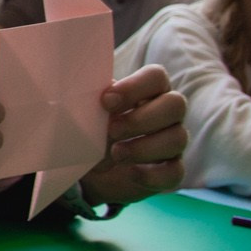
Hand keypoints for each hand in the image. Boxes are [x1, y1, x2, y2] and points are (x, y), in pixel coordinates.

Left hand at [76, 65, 186, 206]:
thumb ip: (87, 99)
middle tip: (111, 130)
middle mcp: (167, 114)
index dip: (135, 87)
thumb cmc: (93, 131)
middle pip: (176, 104)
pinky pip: (175, 171)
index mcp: (148, 91)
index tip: (106, 101)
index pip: (157, 76)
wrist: (94, 172)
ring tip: (116, 154)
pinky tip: (130, 173)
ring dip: (144, 147)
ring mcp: (172, 142)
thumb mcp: (86, 113)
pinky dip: (151, 173)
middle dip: (141, 119)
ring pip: (178, 138)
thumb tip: (71, 91)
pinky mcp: (171, 170)